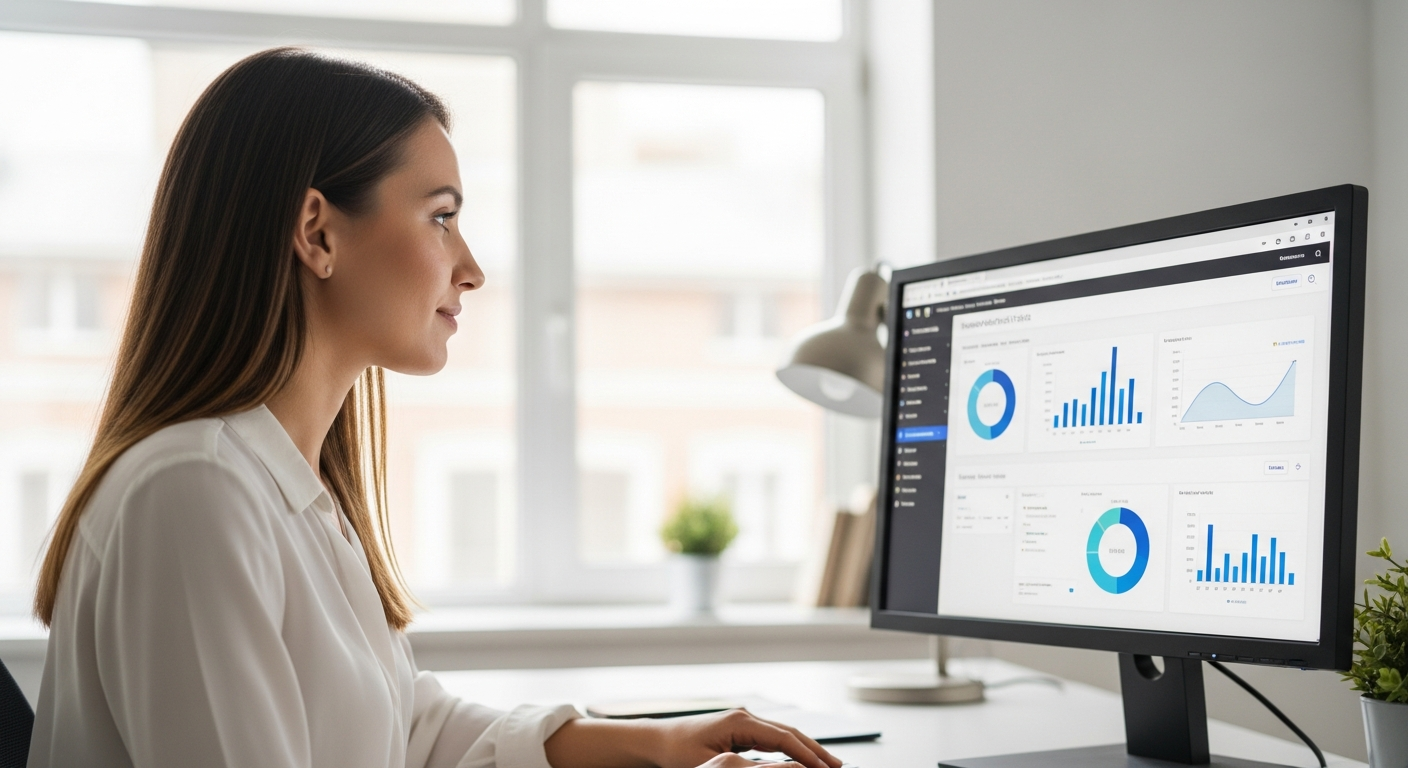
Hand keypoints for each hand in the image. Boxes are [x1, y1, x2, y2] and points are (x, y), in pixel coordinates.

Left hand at [654, 708, 842, 767]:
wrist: (655, 741)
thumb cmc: (677, 753)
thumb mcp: (710, 766)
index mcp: (740, 722)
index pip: (784, 738)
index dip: (808, 754)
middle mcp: (744, 716)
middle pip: (790, 732)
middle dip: (815, 750)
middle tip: (838, 766)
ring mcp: (743, 721)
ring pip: (783, 734)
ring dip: (805, 748)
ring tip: (827, 763)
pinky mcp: (739, 729)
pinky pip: (772, 739)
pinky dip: (790, 749)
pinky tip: (801, 760)